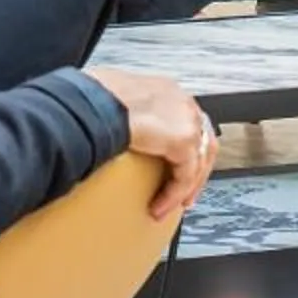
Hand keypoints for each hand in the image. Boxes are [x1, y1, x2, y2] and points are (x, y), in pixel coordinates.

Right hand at [87, 68, 216, 221]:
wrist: (97, 103)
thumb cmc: (94, 99)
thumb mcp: (113, 101)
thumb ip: (122, 112)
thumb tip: (109, 124)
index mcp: (167, 91)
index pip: (187, 121)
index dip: (186, 147)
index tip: (177, 166)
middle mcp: (182, 103)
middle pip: (203, 142)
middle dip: (196, 172)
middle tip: (184, 194)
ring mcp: (188, 120)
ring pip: (199, 163)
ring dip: (185, 189)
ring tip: (169, 206)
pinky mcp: (184, 141)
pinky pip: (184, 177)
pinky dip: (172, 195)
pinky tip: (158, 207)